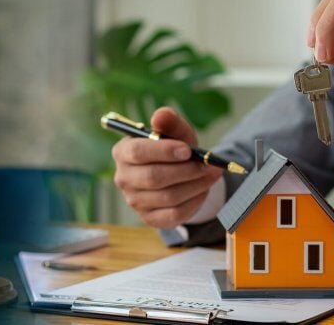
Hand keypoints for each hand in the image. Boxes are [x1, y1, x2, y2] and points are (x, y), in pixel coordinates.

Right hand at [111, 107, 222, 228]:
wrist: (179, 173)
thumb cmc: (174, 148)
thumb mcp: (174, 131)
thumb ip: (169, 121)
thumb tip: (160, 116)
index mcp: (123, 152)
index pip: (137, 152)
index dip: (164, 151)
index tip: (187, 150)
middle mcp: (123, 178)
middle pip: (153, 177)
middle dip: (185, 170)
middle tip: (207, 165)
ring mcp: (134, 200)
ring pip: (168, 197)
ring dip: (195, 185)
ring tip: (211, 174)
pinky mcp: (149, 218)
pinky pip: (175, 214)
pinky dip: (194, 202)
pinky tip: (203, 189)